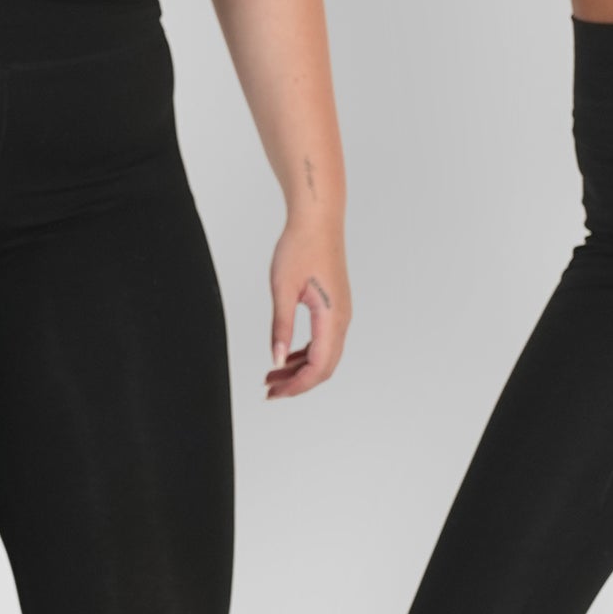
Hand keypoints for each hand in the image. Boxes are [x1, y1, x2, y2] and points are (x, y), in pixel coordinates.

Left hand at [265, 219, 350, 397]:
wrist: (317, 220)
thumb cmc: (301, 247)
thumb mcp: (282, 289)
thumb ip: (281, 327)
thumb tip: (277, 360)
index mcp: (331, 318)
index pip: (318, 367)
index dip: (297, 385)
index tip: (274, 393)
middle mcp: (342, 319)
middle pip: (325, 367)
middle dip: (298, 383)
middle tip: (271, 391)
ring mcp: (341, 314)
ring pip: (325, 355)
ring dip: (300, 370)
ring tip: (272, 376)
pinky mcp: (335, 307)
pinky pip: (324, 341)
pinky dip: (306, 354)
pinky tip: (287, 355)